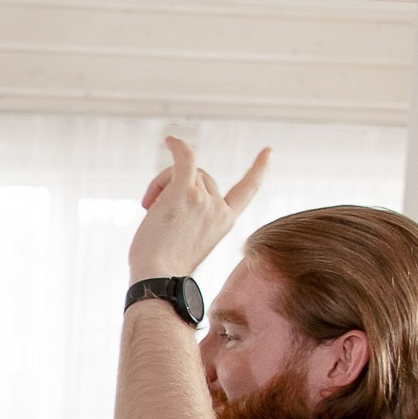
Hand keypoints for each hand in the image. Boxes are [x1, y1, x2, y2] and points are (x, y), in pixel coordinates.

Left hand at [129, 137, 269, 282]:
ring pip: (184, 171)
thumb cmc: (162, 269)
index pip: (247, 191)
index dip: (258, 171)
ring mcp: (203, 200)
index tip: (268, 152)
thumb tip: (166, 195)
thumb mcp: (187, 240)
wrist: (159, 278)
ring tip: (149, 207)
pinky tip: (169, 140)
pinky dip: (177, 147)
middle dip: (176, 185)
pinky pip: (184, 158)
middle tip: (152, 207)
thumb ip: (190, 215)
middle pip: (201, 177)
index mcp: (225, 222)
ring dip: (162, 183)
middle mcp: (218, 208)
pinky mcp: (184, 193)